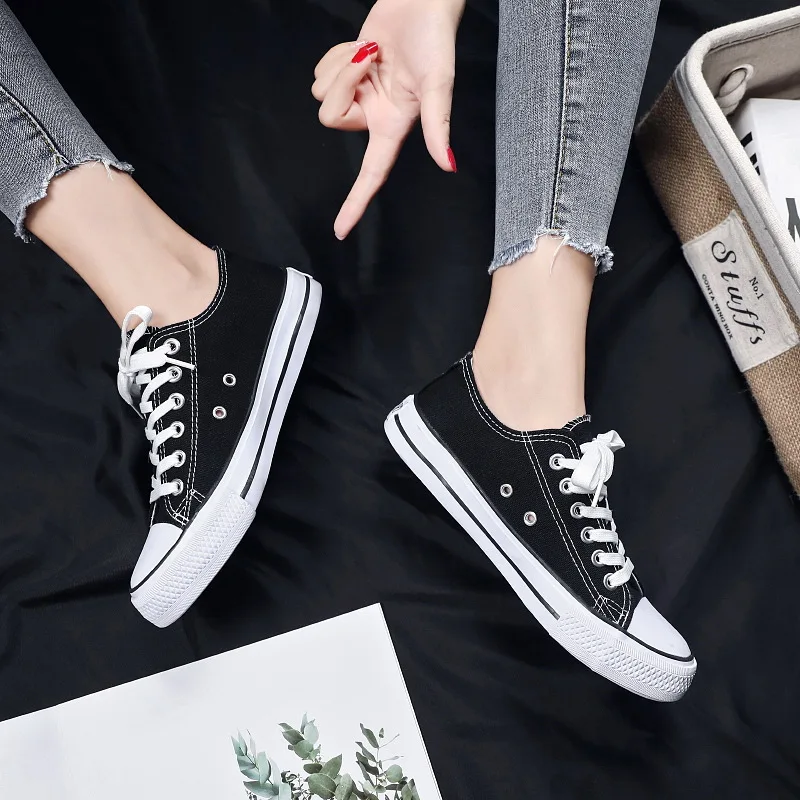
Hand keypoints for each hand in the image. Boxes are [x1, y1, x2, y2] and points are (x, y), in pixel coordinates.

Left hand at [312, 0, 464, 238]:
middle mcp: (373, 116)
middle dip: (343, 82)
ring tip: (370, 50)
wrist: (421, 1)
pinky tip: (359, 46)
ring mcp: (358, 95)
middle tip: (370, 57)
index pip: (371, 174)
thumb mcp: (439, 84)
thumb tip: (447, 164)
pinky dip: (336, 55)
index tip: (340, 230)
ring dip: (341, 65)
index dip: (356, 203)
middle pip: (331, 118)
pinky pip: (320, 73)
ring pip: (321, 94)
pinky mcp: (345, 73)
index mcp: (393, 127)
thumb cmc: (436, 40)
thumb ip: (439, 124)